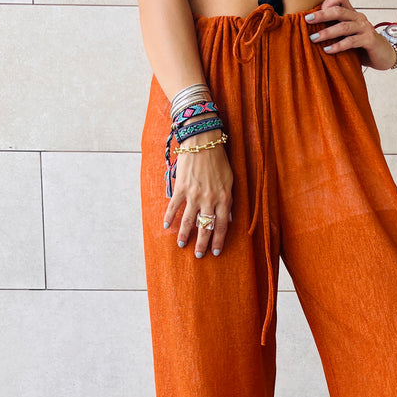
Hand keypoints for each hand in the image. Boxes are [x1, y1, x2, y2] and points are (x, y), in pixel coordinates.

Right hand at [163, 137, 232, 257]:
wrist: (203, 141)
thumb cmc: (218, 159)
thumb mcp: (230, 180)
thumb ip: (228, 199)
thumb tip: (229, 217)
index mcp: (224, 197)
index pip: (223, 225)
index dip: (219, 240)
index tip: (216, 251)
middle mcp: (210, 199)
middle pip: (206, 227)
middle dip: (202, 243)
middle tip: (199, 255)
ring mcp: (194, 194)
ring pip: (188, 221)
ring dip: (184, 235)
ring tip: (182, 245)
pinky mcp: (181, 188)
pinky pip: (174, 207)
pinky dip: (169, 217)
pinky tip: (166, 226)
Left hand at [305, 0, 396, 70]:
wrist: (384, 55)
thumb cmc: (362, 46)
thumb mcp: (348, 35)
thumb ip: (336, 30)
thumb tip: (311, 32)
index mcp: (353, 14)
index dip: (328, 1)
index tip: (313, 13)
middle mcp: (359, 18)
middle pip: (339, 10)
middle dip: (322, 15)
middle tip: (307, 20)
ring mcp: (365, 28)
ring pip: (344, 26)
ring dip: (327, 32)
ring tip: (313, 38)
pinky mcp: (369, 40)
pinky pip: (351, 41)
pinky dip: (338, 46)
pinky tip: (327, 50)